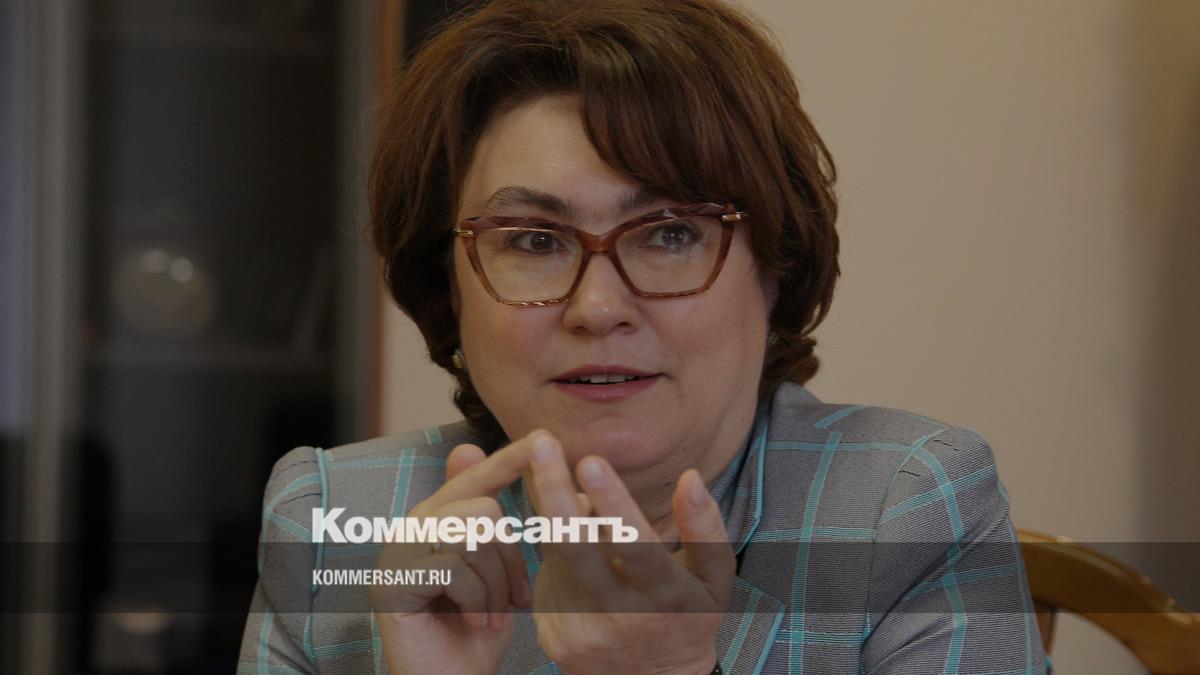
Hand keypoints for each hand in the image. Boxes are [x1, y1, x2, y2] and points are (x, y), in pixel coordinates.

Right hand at [370, 433, 536, 674]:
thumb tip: (482, 452)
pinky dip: (477, 600)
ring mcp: (395, 554)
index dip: (509, 459)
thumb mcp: (497, 572)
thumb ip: (494, 522)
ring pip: (473, 535)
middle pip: (483, 509)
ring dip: (496, 584)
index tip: (544, 439)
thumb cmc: (478, 631)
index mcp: (437, 519)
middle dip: (510, 560)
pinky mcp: (391, 583)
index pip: (475, 478)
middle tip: (512, 600)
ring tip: (490, 613)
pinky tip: (473, 623)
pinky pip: (455, 568)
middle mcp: (410, 528)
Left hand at [527, 433, 733, 674]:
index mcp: (664, 596)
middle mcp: (619, 614)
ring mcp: (581, 627)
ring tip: (547, 467)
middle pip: (576, 547)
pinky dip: (550, 543)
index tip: (590, 461)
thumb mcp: (715, 580)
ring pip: (554, 555)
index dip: (613, 503)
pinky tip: (558, 522)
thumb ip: (707, 529)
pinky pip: (546, 577)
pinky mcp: (554, 635)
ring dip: (549, 508)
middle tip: (542, 445)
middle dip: (554, 491)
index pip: (636, 545)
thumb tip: (692, 478)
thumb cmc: (688, 620)